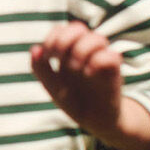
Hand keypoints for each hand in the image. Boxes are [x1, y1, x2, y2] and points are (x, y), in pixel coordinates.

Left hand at [30, 22, 149, 149]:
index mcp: (70, 52)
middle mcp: (87, 52)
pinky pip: (112, 56)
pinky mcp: (115, 72)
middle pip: (78, 27)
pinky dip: (97, 61)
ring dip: (81, 50)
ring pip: (97, 38)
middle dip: (64, 39)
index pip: (62, 29)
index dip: (52, 37)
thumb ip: (41, 69)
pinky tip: (88, 74)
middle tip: (57, 58)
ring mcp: (101, 60)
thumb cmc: (74, 101)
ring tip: (74, 68)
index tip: (47, 56)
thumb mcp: (53, 87)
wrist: (94, 121)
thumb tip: (34, 49)